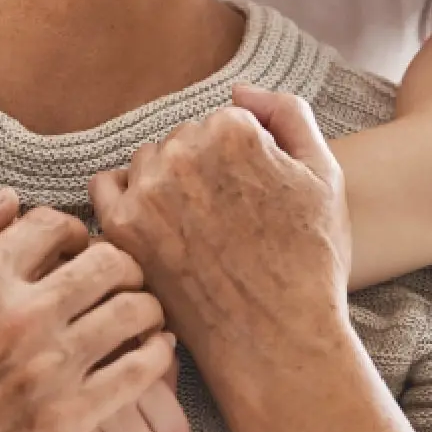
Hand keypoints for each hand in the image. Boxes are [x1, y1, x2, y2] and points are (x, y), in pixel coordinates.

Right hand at [0, 193, 175, 431]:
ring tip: (142, 311)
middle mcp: (23, 318)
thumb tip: (8, 198)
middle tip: (122, 276)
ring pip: (133, 311)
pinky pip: (139, 370)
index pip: (50, 225)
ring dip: (147, 304)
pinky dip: (158, 353)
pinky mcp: (73, 417)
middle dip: (122, 261)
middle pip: (106, 262)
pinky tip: (155, 350)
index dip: (71, 228)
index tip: (77, 244)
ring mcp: (51, 369)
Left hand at [91, 85, 350, 370]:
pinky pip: (107, 191)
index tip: (253, 199)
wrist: (278, 341)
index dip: (241, 161)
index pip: (222, 122)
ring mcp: (148, 192)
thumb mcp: (324, 175)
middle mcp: (184, 152)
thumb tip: (239, 90)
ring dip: (164, 186)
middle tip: (226, 222)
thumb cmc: (310, 261)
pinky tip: (155, 230)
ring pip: (147, 164)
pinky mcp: (123, 230)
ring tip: (196, 232)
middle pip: (182, 141)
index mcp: (233, 130)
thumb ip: (287, 114)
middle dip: (200, 172)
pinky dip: (126, 203)